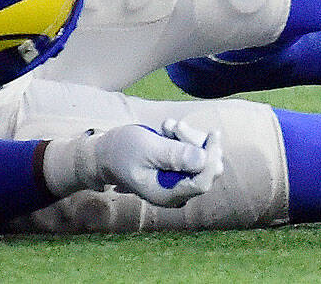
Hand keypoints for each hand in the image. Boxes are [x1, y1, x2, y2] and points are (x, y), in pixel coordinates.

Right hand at [89, 119, 222, 207]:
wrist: (107, 153)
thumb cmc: (123, 151)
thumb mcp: (146, 149)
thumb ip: (173, 156)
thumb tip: (203, 160)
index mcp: (167, 195)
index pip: (202, 182)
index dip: (211, 158)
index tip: (213, 133)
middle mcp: (177, 191)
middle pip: (206, 168)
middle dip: (195, 142)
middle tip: (174, 127)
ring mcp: (180, 180)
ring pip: (203, 156)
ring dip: (188, 136)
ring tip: (166, 126)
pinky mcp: (180, 168)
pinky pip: (195, 150)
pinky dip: (184, 137)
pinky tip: (167, 129)